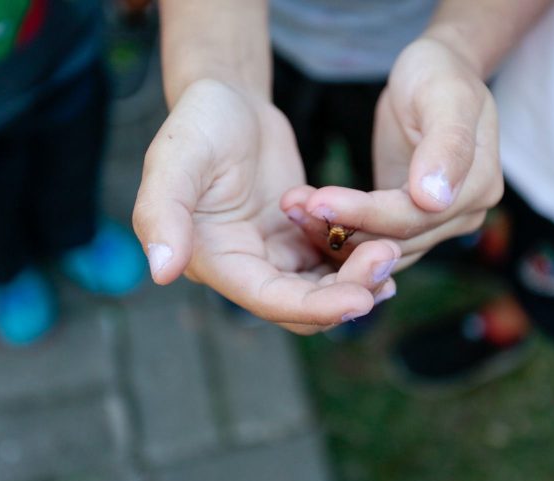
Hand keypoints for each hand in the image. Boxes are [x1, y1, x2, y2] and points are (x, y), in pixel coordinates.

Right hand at [132, 79, 399, 333]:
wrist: (228, 100)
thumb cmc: (198, 123)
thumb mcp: (175, 158)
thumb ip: (162, 213)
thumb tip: (161, 271)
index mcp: (213, 260)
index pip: (268, 300)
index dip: (314, 307)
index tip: (361, 300)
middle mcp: (243, 268)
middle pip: (302, 304)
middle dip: (347, 291)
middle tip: (387, 257)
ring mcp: (272, 256)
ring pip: (322, 289)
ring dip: (357, 279)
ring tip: (392, 252)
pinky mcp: (296, 240)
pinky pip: (331, 262)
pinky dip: (356, 260)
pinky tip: (388, 245)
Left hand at [280, 37, 502, 268]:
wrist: (431, 75)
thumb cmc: (440, 74)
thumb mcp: (445, 95)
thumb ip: (446, 145)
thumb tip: (434, 199)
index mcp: (478, 187)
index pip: (415, 215)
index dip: (366, 213)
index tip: (318, 201)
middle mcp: (463, 215)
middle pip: (397, 238)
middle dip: (342, 225)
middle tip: (293, 207)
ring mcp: (438, 224)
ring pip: (382, 247)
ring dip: (334, 234)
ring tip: (292, 210)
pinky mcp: (408, 222)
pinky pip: (373, 239)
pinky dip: (340, 232)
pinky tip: (305, 215)